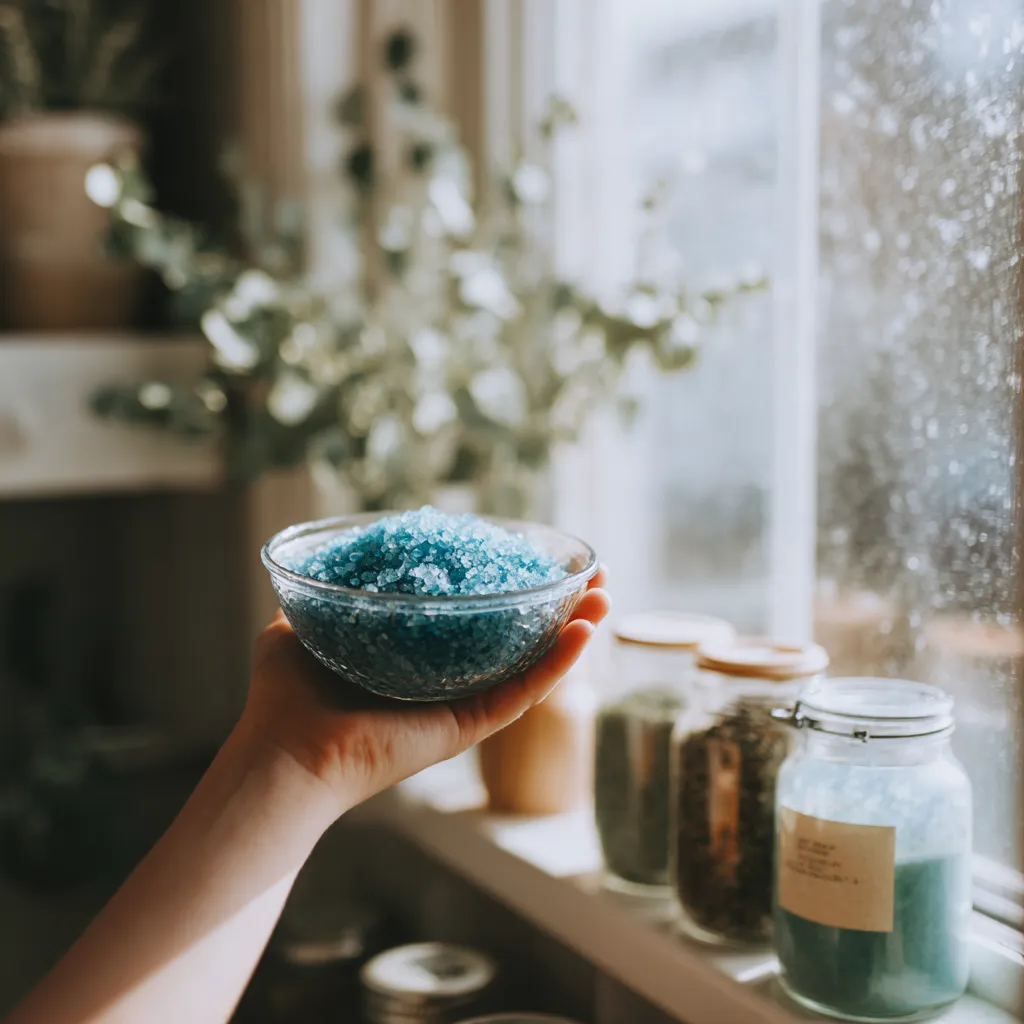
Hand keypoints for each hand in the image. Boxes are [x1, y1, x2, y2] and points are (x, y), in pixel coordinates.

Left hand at [237, 569, 610, 817]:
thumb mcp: (302, 626)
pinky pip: (523, 690)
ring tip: (605, 590)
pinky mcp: (468, 727)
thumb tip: (323, 564)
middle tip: (591, 574)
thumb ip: (320, 594)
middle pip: (516, 638)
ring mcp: (461, 704)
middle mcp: (445, 680)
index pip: (474, 620)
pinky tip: (586, 628)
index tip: (534, 559)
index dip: (507, 590)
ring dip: (575, 626)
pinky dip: (559, 661)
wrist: (286, 752)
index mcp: (415, 658)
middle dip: (558, 605)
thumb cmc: (285, 695)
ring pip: (533, 662)